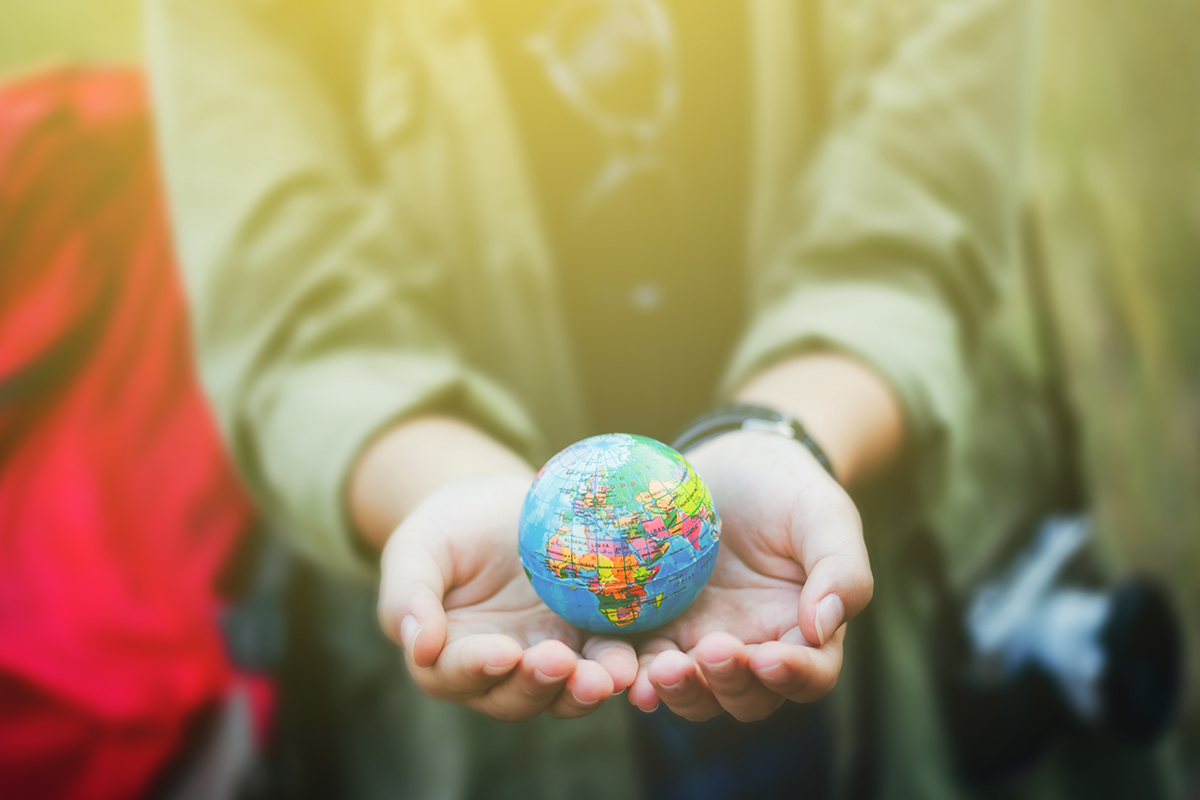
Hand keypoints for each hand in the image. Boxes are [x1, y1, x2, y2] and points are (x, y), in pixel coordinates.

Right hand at [377, 473, 638, 719]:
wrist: (503, 505)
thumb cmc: (450, 525)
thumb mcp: (418, 546)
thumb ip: (407, 592)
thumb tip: (415, 645)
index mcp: (446, 655)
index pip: (456, 672)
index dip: (477, 667)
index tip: (502, 651)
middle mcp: (498, 671)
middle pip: (515, 695)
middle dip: (539, 683)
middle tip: (561, 662)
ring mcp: (548, 658)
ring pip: (564, 691)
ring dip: (586, 689)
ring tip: (610, 674)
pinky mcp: (587, 640)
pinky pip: (604, 662)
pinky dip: (621, 665)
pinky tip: (638, 658)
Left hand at [627, 430, 873, 720]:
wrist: (729, 464)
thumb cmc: (788, 490)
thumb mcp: (825, 515)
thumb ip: (840, 570)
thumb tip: (823, 628)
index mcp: (804, 633)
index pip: (809, 675)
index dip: (793, 676)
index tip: (769, 658)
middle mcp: (753, 650)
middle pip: (746, 696)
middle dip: (728, 684)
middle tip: (711, 652)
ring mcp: (699, 643)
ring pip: (692, 692)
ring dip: (677, 690)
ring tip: (660, 668)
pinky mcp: (655, 626)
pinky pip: (642, 660)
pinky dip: (631, 671)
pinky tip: (616, 669)